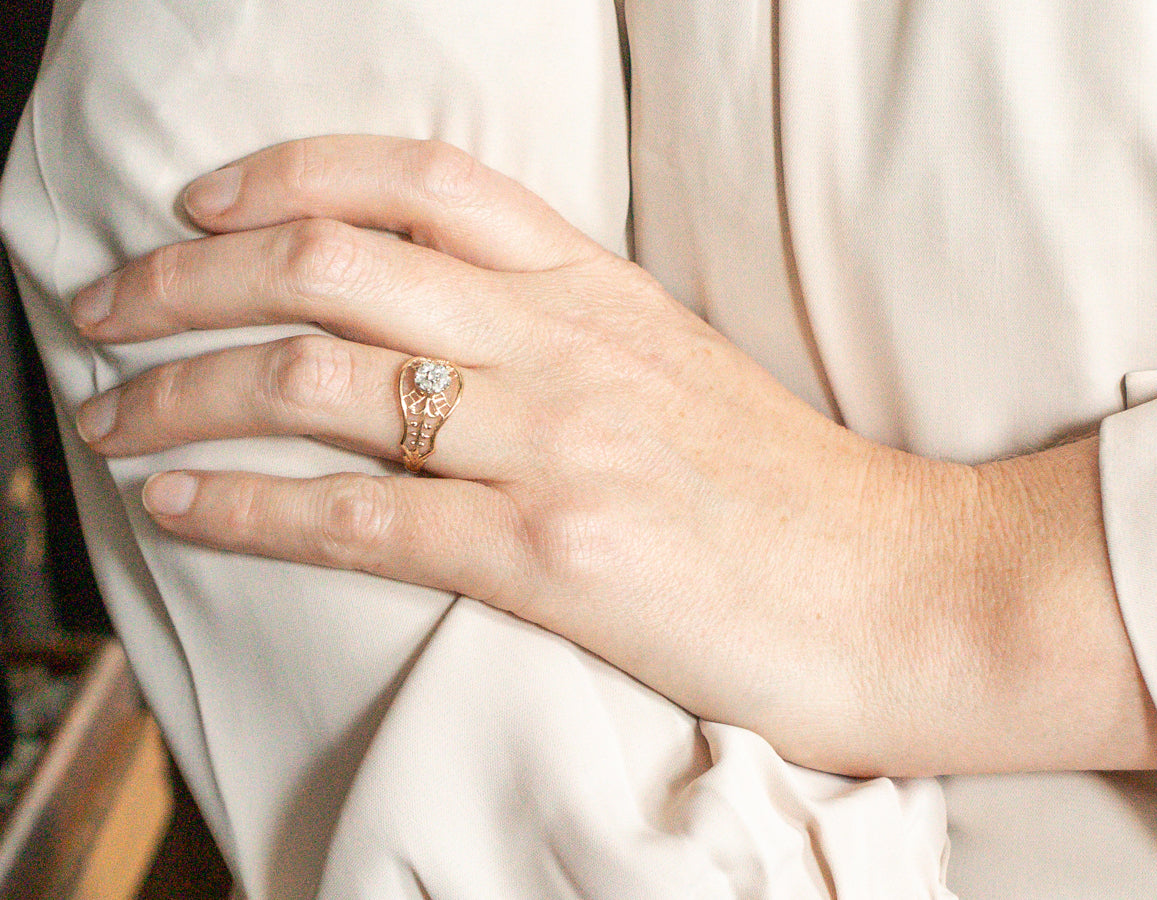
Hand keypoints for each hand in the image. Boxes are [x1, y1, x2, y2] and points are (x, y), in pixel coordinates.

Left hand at [72, 136, 1156, 775]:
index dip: (287, 173)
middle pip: (331, 260)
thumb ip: (572, 336)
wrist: (905, 589)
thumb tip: (455, 336)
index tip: (205, 205)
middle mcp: (567, 344)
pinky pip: (357, 515)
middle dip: (185, 276)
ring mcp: (559, 443)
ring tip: (108, 413)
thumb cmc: (793, 495)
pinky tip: (174, 503)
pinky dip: (242, 505)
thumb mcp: (679, 372)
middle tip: (111, 305)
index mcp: (600, 289)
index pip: (421, 177)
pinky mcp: (554, 555)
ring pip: (320, 375)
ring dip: (182, 389)